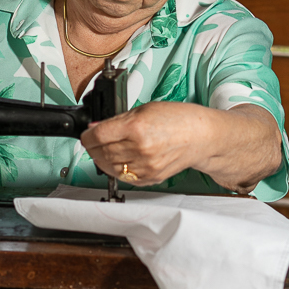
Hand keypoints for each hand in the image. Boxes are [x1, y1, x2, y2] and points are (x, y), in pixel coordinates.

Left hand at [81, 101, 281, 192]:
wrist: (202, 137)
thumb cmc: (178, 119)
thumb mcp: (145, 110)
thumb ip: (119, 120)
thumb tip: (97, 129)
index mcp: (136, 128)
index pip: (98, 136)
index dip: (87, 135)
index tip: (86, 134)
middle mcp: (140, 149)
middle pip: (101, 152)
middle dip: (92, 147)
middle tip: (92, 142)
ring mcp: (145, 166)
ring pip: (110, 167)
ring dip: (100, 159)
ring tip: (102, 151)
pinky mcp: (150, 178)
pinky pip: (124, 177)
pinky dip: (115, 169)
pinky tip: (116, 161)